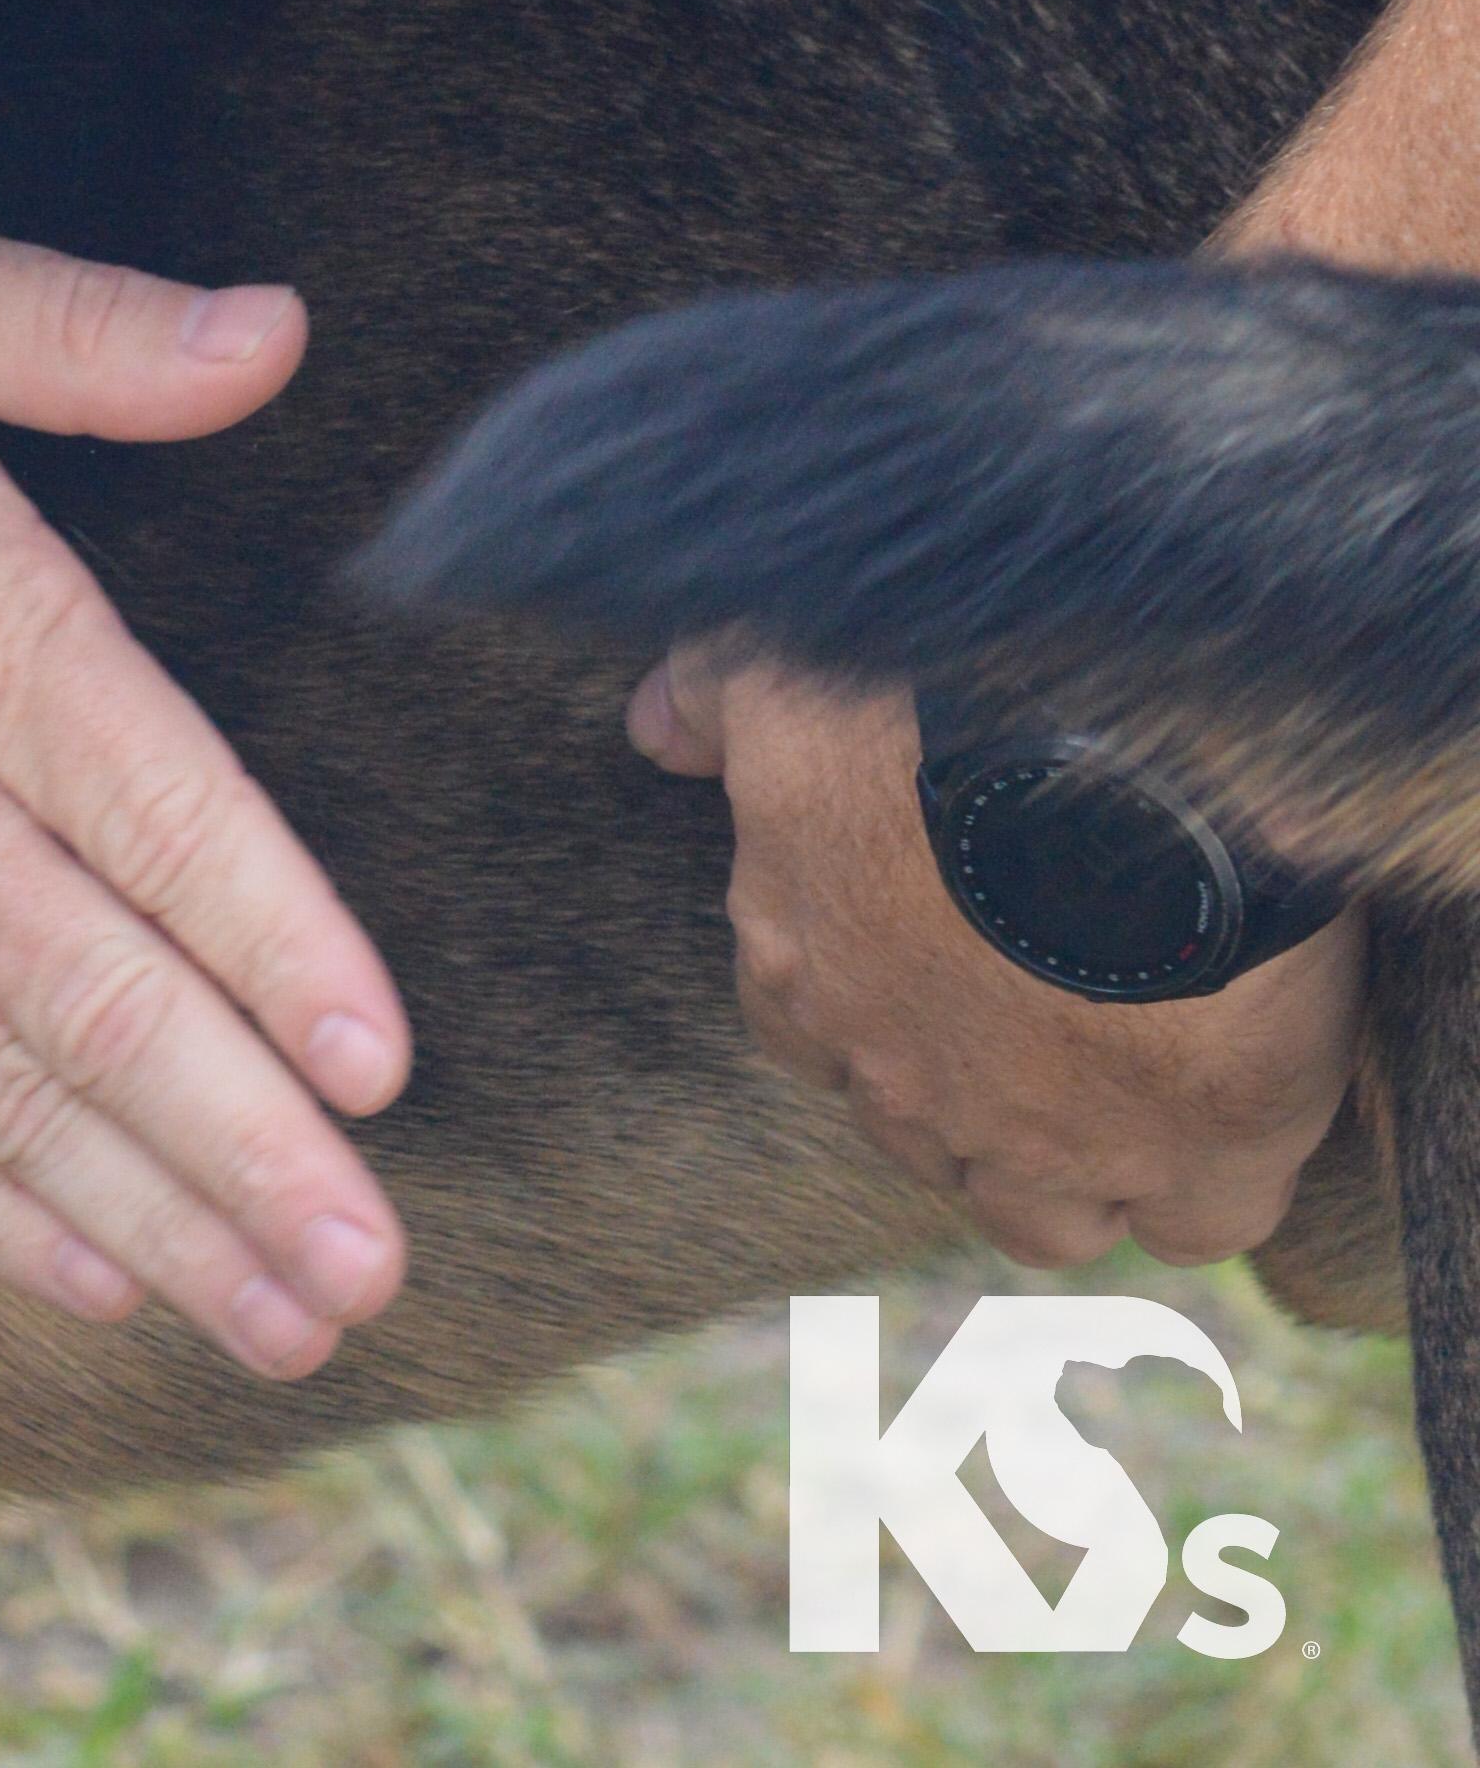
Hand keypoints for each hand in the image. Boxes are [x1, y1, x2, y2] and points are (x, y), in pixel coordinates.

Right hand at [0, 211, 411, 1367]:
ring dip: (159, 1220)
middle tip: (375, 1275)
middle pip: (105, 1003)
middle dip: (257, 1155)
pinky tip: (92, 1277)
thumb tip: (273, 331)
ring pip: (2, 1094)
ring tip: (287, 1324)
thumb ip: (73, 326)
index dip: (285, 953)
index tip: (386, 1068)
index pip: (167, 817)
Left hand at [634, 643, 1361, 1261]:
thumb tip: (657, 729)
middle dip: (968, 1089)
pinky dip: (1211, 1180)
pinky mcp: (1197, 1158)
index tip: (927, 956)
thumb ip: (708, 700)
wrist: (1117, 745)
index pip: (811, 1036)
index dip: (871, 1005)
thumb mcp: (777, 668)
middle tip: (1040, 1007)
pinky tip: (1233, 1111)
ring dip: (1075, 1165)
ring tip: (1131, 1081)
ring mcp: (1052, 1143)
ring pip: (1045, 1215)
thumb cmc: (926, 699)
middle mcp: (910, 1086)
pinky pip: (1199, 1223)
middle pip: (925, 1134)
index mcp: (807, 975)